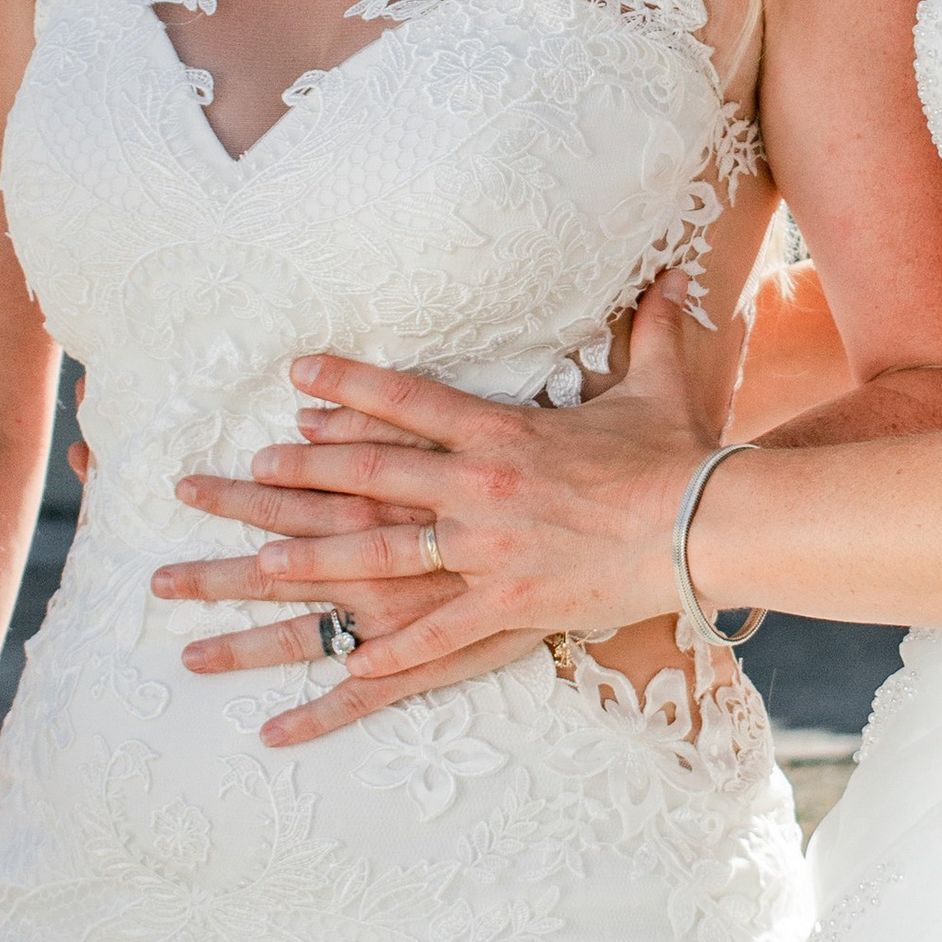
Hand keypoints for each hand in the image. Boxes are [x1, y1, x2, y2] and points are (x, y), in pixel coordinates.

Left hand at [158, 283, 717, 722]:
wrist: (709, 526)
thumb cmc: (681, 457)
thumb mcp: (660, 385)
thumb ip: (651, 330)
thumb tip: (673, 272)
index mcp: (502, 432)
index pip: (406, 401)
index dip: (345, 386)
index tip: (295, 377)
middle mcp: (477, 488)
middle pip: (363, 477)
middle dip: (289, 475)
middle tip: (232, 472)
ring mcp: (486, 551)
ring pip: (373, 555)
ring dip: (303, 561)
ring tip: (249, 564)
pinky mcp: (507, 607)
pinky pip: (430, 636)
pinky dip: (380, 657)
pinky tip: (335, 669)